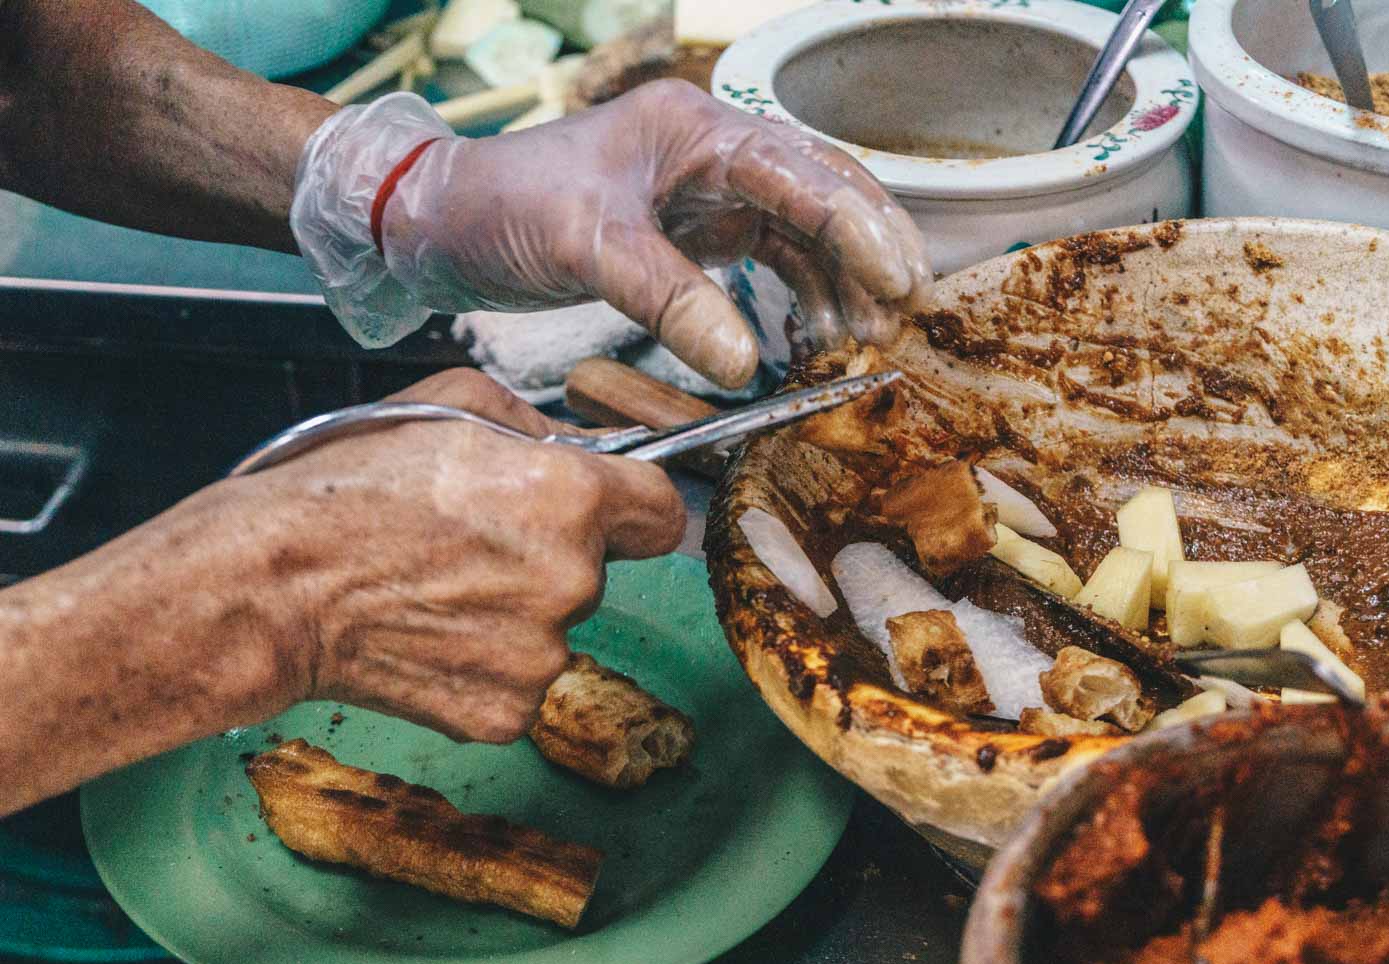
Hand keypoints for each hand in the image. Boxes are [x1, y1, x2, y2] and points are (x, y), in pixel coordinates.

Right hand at [247, 369, 684, 741]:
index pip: (663, 511)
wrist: (271, 585)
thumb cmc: (346, 489)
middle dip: (554, 554)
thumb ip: (538, 426)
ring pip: (555, 628)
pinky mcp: (506, 712)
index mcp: (570, 499)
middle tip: (474, 542)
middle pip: (599, 570)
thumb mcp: (448, 406)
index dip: (634, 506)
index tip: (612, 510)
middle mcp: (571, 582)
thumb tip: (586, 448)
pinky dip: (484, 664)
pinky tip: (428, 634)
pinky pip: (518, 679)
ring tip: (437, 587)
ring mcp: (540, 656)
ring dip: (516, 611)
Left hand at [293, 84, 931, 388]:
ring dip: (837, 286)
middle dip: (868, 254)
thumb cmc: (503, 209)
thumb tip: (748, 364)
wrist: (443, 225)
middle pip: (822, 195)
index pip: (802, 171)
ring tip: (861, 344)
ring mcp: (707, 192)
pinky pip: (767, 262)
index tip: (900, 283)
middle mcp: (713, 153)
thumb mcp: (587, 247)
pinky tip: (812, 341)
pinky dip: (796, 300)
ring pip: (802, 234)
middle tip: (900, 318)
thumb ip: (669, 299)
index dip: (860, 227)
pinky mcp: (693, 232)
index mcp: (695, 129)